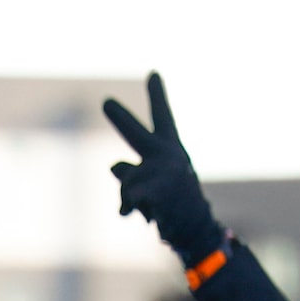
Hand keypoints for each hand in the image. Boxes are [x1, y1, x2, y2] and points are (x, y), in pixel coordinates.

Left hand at [101, 72, 225, 265]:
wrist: (194, 229)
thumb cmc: (173, 205)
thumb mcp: (151, 184)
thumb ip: (130, 170)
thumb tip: (114, 165)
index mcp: (169, 149)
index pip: (161, 117)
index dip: (157, 95)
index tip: (153, 72)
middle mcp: (167, 154)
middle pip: (136, 134)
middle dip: (120, 118)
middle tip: (105, 101)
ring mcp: (163, 172)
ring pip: (124, 179)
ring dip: (129, 197)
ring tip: (149, 207)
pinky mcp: (157, 191)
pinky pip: (127, 198)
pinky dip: (126, 207)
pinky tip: (129, 213)